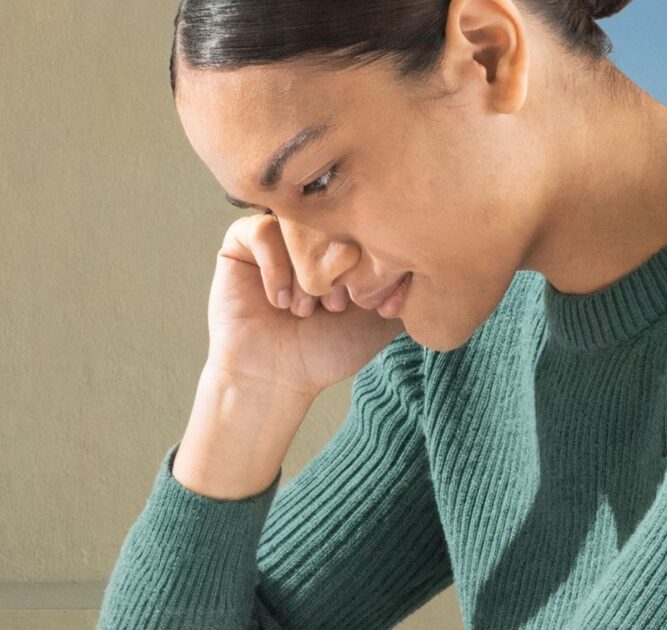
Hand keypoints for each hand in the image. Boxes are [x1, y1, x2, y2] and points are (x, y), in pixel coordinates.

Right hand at [204, 213, 405, 401]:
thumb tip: (427, 248)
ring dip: (305, 271)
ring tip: (304, 310)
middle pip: (331, 214)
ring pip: (296, 222)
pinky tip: (280, 302)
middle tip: (334, 306)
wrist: (275, 378)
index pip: (364, 217)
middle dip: (335, 266)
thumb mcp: (382, 319)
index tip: (363, 301)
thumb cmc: (327, 351)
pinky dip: (276, 269)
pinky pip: (261, 230)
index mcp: (343, 240)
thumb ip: (405, 285)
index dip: (366, 259)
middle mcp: (309, 232)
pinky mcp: (240, 243)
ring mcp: (276, 234)